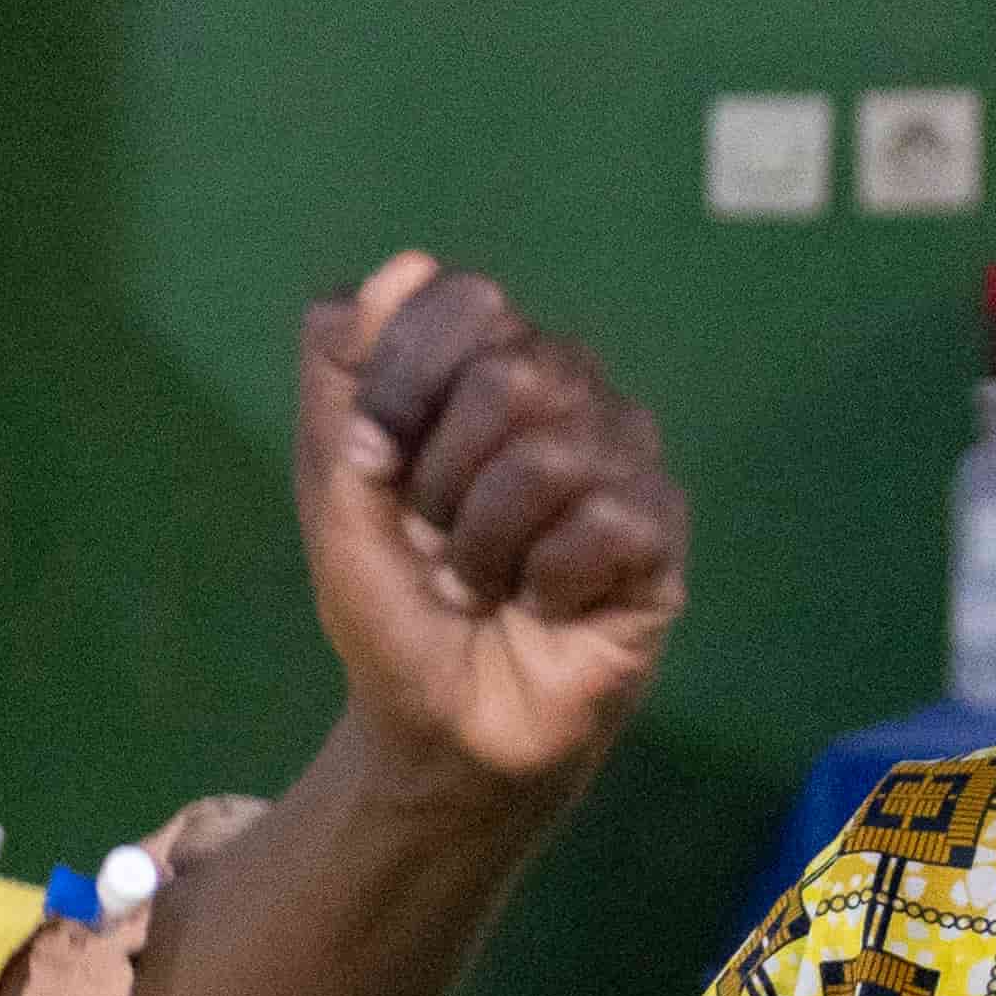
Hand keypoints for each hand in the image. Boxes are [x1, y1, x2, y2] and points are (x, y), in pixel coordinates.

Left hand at [297, 255, 683, 790]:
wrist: (436, 728)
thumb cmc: (393, 607)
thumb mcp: (336, 488)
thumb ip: (345, 376)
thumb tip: (405, 267)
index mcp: (483, 371)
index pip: (467, 300)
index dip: (406, 374)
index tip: (369, 459)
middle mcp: (565, 397)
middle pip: (514, 371)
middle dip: (442, 475)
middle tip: (431, 540)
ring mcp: (621, 461)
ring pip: (558, 451)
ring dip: (484, 542)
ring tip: (474, 587)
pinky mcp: (660, 536)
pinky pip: (609, 520)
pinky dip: (545, 579)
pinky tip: (540, 607)